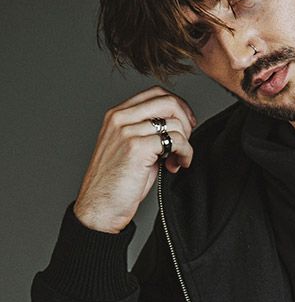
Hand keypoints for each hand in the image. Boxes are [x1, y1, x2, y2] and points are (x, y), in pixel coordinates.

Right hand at [73, 86, 196, 233]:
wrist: (100, 207)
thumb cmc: (117, 184)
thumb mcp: (131, 149)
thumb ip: (149, 133)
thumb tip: (178, 128)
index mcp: (117, 115)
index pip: (156, 93)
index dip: (179, 107)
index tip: (187, 125)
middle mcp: (120, 118)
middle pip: (168, 102)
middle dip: (186, 122)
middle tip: (184, 144)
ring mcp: (127, 131)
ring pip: (175, 124)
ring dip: (185, 145)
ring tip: (176, 162)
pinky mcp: (136, 147)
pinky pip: (176, 141)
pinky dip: (184, 154)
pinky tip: (175, 167)